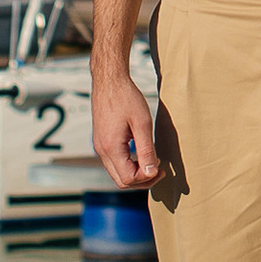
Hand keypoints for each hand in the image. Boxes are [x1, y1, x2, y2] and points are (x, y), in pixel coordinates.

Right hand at [92, 59, 161, 185]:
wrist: (109, 81)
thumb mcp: (142, 123)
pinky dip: (128, 164)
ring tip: (153, 162)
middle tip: (159, 170)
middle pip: (121, 181)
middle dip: (142, 180)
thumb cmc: (126, 97)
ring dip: (135, 173)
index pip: (128, 179)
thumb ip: (146, 150)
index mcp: (111, 148)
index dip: (147, 178)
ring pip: (117, 173)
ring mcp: (100, 147)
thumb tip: (151, 172)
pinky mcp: (101, 142)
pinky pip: (114, 162)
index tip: (161, 167)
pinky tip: (141, 154)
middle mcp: (102, 151)